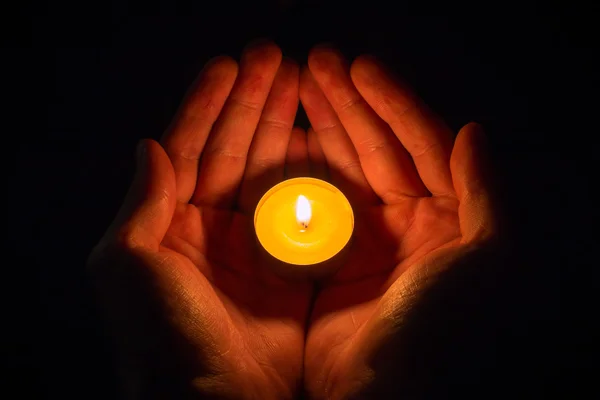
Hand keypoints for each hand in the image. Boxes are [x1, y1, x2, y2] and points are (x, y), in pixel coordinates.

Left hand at [87, 42, 311, 398]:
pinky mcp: (289, 271)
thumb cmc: (161, 337)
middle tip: (276, 59)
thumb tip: (149, 144)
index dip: (208, 104)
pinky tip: (322, 142)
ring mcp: (253, 248)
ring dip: (284, 128)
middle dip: (253, 103)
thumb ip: (142, 203)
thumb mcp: (129, 265)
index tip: (230, 65)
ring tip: (301, 85)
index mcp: (170, 224)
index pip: (189, 148)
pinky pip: (303, 211)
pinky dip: (313, 177)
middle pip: (234, 151)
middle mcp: (211, 231)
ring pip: (271, 173)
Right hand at [299, 48, 499, 397]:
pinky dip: (299, 172)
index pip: (419, 144)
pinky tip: (285, 142)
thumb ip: (488, 193)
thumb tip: (472, 130)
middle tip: (314, 63)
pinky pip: (313, 204)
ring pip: (342, 170)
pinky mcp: (330, 263)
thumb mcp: (488, 259)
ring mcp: (366, 242)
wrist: (386, 398)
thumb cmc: (443, 330)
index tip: (356, 66)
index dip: (390, 101)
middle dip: (347, 103)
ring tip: (294, 87)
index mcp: (448, 218)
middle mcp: (408, 225)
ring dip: (322, 127)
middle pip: (375, 148)